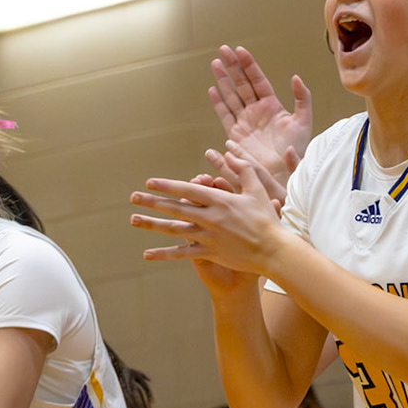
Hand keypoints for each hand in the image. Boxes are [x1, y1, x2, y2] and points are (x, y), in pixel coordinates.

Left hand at [132, 149, 288, 280]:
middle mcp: (210, 217)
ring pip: (174, 229)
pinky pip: (182, 254)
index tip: (150, 182)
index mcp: (220, 200)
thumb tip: (229, 153)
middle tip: (133, 197)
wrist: (273, 250)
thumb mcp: (257, 189)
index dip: (167, 185)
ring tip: (133, 220)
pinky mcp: (209, 253)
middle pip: (175, 208)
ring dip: (152, 224)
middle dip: (152, 202)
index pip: (188, 190)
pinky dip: (164, 254)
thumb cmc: (267, 218)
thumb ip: (242, 169)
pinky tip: (147, 254)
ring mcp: (208, 237)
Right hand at [209, 45, 309, 183]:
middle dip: (232, 66)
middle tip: (223, 49)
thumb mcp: (304, 121)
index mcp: (272, 105)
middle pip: (241, 84)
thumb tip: (295, 77)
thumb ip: (302, 98)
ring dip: (223, 79)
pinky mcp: (236, 134)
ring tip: (215, 63)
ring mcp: (245, 122)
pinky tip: (213, 89)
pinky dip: (218, 103)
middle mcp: (256, 111)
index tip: (240, 50)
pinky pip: (225, 115)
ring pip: (231, 95)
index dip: (249, 65)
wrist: (283, 172)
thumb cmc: (296, 148)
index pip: (258, 80)